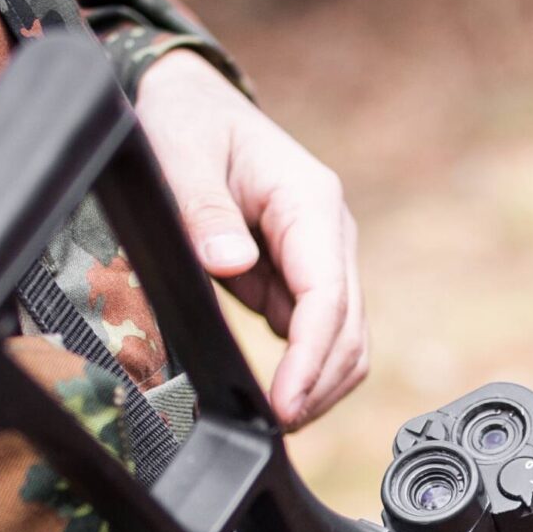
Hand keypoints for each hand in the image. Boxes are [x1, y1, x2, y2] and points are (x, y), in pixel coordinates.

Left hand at [134, 52, 367, 428]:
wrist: (196, 104)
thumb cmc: (191, 121)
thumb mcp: (183, 152)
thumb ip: (204, 209)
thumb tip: (231, 264)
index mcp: (311, 202)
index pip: (328, 297)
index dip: (311, 358)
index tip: (286, 404)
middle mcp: (329, 233)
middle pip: (349, 329)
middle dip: (320, 384)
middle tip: (277, 427)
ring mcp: (322, 257)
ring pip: (344, 339)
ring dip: (319, 383)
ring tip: (279, 421)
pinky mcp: (303, 276)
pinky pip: (315, 334)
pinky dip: (304, 369)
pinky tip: (275, 395)